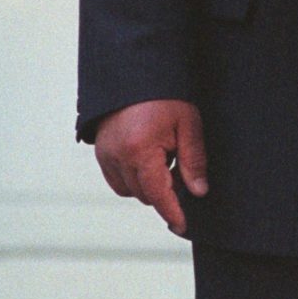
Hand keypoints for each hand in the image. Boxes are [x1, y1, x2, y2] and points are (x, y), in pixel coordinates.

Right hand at [93, 98, 206, 236]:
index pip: (158, 195)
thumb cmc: (165, 96)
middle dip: (164, 192)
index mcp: (140, 150)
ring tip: (163, 158)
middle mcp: (118, 156)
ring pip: (129, 190)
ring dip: (147, 185)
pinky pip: (117, 179)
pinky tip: (147, 158)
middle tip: (179, 170)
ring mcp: (105, 154)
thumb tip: (197, 192)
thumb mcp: (187, 124)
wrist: (135, 72)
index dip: (172, 212)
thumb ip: (193, 161)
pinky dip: (132, 178)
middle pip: (144, 195)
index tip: (183, 227)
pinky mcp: (100, 151)